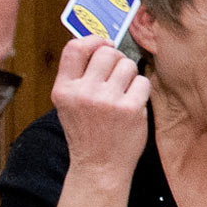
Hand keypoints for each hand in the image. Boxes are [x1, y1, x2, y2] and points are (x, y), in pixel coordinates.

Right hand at [51, 35, 149, 175]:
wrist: (99, 166)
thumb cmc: (87, 133)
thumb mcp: (69, 104)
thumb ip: (78, 76)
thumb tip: (98, 43)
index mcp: (63, 90)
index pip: (74, 48)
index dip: (92, 40)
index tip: (103, 44)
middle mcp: (83, 93)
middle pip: (106, 52)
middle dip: (116, 59)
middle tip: (116, 75)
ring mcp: (107, 101)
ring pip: (127, 64)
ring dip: (130, 75)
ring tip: (123, 92)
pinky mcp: (130, 109)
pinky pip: (143, 82)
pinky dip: (141, 90)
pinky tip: (133, 104)